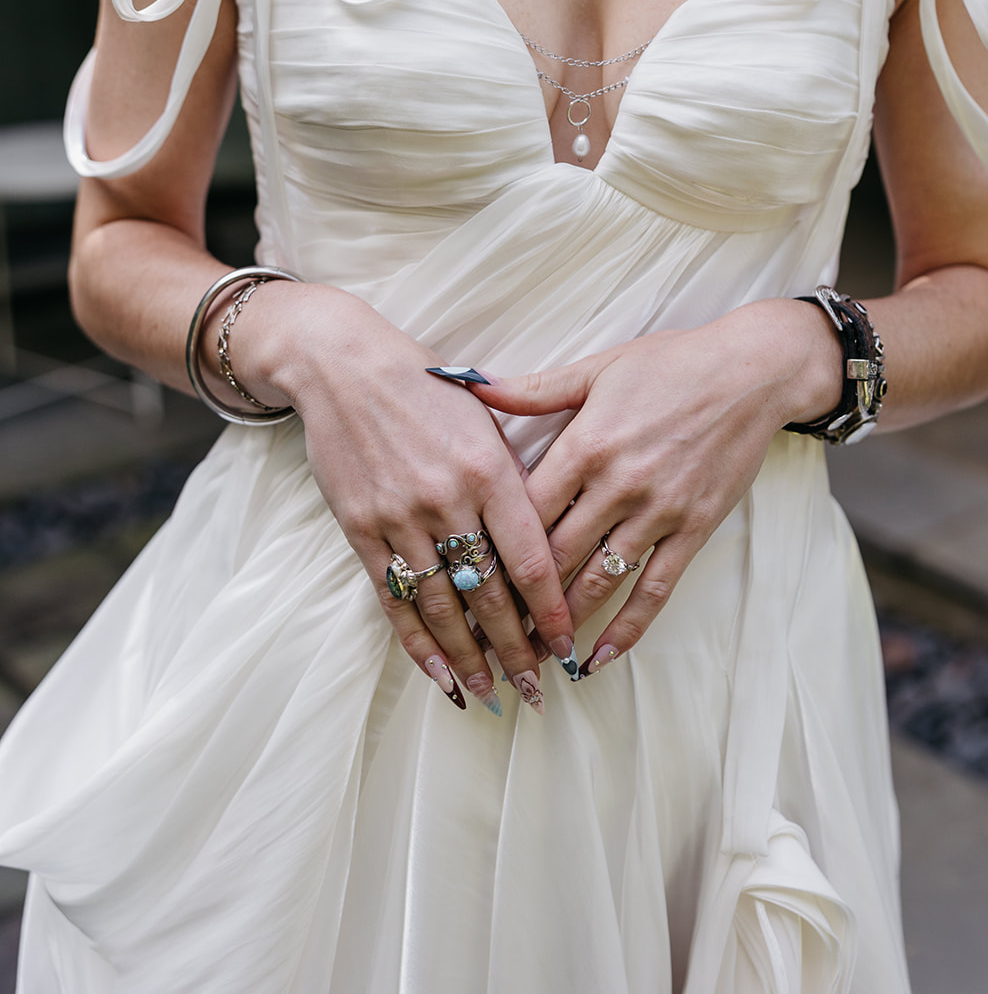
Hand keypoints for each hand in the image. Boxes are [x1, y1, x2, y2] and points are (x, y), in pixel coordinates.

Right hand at [228, 283, 574, 713]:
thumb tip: (545, 542)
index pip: (530, 560)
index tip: (568, 646)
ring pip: (443, 606)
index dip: (552, 611)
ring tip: (492, 692)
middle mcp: (447, 499)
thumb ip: (515, 478)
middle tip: (537, 689)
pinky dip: (417, 642)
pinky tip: (439, 673)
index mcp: (489, 469)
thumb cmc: (427, 390)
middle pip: (490, 594)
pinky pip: (394, 598)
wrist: (346, 368)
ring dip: (470, 658)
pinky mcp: (361, 528)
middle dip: (517, 649)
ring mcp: (399, 518)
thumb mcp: (486, 419)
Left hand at [473, 298, 839, 674]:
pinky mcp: (694, 529)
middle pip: (556, 554)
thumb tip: (472, 384)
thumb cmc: (671, 364)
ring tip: (531, 654)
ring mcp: (659, 511)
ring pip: (599, 580)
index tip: (466, 575)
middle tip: (487, 630)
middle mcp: (619, 484)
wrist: (751, 374)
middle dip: (518, 597)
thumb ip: (534, 389)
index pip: (526, 510)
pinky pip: (655, 589)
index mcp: (587, 444)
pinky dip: (628, 628)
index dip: (493, 546)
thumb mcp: (597, 368)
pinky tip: (600, 656)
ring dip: (564, 622)